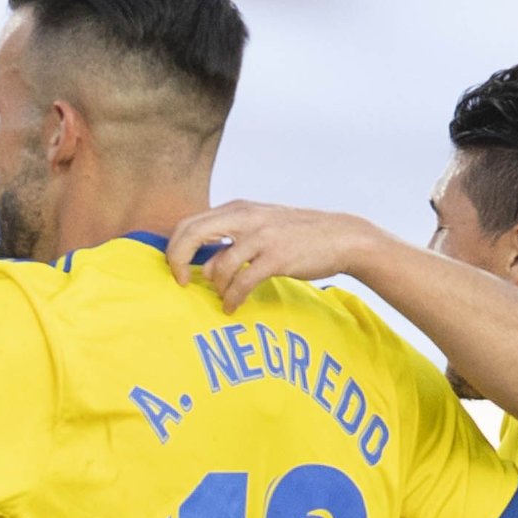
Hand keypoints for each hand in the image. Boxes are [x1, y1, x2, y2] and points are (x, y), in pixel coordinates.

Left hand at [161, 203, 382, 312]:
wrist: (342, 237)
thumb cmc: (298, 236)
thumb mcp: (260, 228)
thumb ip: (230, 241)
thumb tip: (201, 266)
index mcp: (238, 209)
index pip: (189, 223)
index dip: (175, 249)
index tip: (177, 272)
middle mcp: (245, 217)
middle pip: (192, 234)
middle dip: (178, 262)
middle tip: (182, 285)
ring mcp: (261, 236)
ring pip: (217, 265)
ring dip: (216, 288)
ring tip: (224, 298)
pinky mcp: (276, 257)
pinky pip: (242, 282)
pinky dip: (233, 299)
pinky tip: (233, 308)